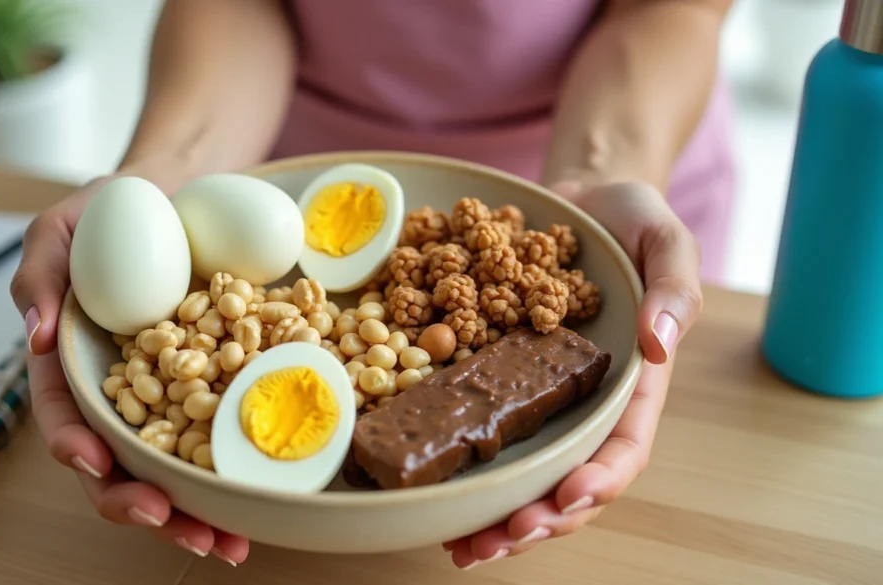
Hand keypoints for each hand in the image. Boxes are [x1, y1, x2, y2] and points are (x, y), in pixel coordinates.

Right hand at [9, 174, 248, 565]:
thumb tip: (37, 336)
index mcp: (74, 364)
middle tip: (175, 527)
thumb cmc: (110, 210)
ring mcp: (171, 392)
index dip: (76, 446)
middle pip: (120, 462)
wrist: (179, 196)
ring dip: (197, 511)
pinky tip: (265, 502)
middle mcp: (121, 390)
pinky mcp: (218, 383)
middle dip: (143, 504)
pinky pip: (225, 432)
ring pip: (175, 465)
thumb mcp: (60, 229)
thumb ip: (39, 274)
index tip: (96, 466)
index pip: (64, 416)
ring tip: (229, 543)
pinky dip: (240, 471)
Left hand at [444, 180, 702, 568]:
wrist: (574, 197)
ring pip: (520, 473)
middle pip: (565, 481)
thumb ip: (673, 290)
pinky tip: (431, 498)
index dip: (598, 481)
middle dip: (535, 522)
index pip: (623, 447)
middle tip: (494, 544)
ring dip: (493, 518)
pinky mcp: (495, 379)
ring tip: (462, 550)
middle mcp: (581, 402)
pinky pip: (478, 429)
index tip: (567, 500)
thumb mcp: (666, 240)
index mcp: (630, 383)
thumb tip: (657, 349)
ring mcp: (536, 395)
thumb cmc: (630, 220)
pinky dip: (459, 467)